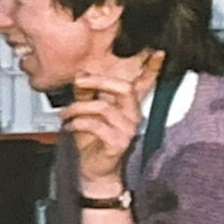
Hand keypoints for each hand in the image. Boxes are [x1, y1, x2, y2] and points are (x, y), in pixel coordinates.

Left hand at [60, 50, 162, 189]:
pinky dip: (77, 124)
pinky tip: (70, 127)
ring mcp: (128, 130)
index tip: (158, 52)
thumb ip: (86, 94)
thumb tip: (81, 76)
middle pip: (124, 89)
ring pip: (102, 107)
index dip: (153, 68)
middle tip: (79, 81)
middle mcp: (133, 116)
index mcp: (128, 106)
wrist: (94, 171)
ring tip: (65, 115)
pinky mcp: (118, 142)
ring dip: (77, 108)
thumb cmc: (93, 142)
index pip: (145, 84)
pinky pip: (94, 125)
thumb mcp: (87, 113)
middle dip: (98, 81)